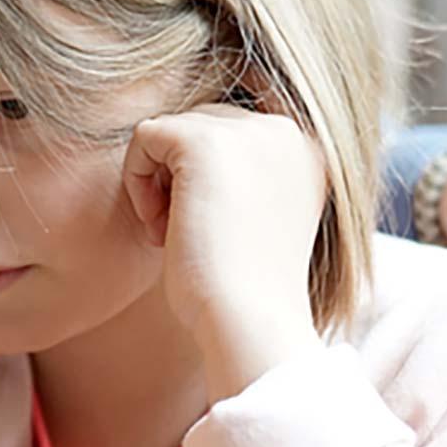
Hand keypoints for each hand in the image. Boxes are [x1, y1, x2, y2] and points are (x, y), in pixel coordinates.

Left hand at [122, 103, 326, 398]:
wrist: (249, 321)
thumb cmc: (244, 291)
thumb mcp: (258, 220)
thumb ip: (241, 177)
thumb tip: (179, 146)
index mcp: (310, 150)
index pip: (234, 134)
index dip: (206, 180)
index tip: (212, 229)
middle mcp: (286, 130)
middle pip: (201, 126)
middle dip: (181, 179)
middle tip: (186, 236)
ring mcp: (247, 130)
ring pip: (172, 131)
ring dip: (159, 183)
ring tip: (173, 235)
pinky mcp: (202, 141)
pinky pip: (144, 137)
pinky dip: (136, 182)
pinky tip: (159, 228)